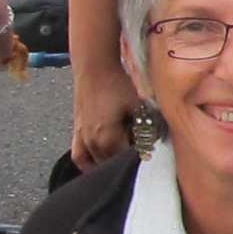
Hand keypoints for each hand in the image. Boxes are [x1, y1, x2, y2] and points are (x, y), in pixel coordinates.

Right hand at [73, 53, 146, 173]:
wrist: (94, 67)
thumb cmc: (115, 84)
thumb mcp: (138, 107)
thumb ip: (146, 128)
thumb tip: (155, 143)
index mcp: (107, 140)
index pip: (126, 163)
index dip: (140, 160)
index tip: (150, 156)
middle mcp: (92, 143)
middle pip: (111, 166)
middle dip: (125, 163)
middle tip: (140, 153)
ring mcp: (82, 139)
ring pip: (96, 166)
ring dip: (109, 165)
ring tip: (123, 158)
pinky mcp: (77, 132)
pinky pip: (80, 158)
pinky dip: (89, 165)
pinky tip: (99, 165)